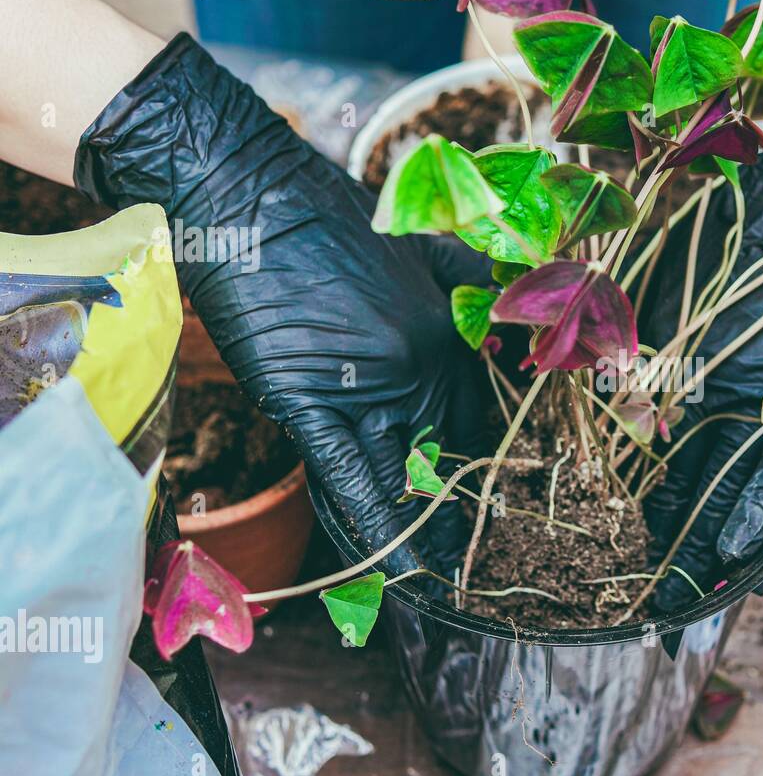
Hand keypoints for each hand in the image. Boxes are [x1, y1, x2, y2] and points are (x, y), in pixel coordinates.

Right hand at [75, 35, 487, 578]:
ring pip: (406, 476)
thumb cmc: (326, 212)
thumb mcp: (420, 242)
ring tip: (446, 580)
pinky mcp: (309, 403)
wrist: (250, 194)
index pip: (474, 415)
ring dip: (427, 532)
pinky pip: (351, 480)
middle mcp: (419, 366)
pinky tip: (403, 572)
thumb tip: (500, 311)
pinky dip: (378, 530)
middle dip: (457, 502)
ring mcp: (368, 387)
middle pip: (448, 453)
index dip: (475, 457)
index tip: (479, 488)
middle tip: (470, 549)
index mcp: (446, 332)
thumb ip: (469, 280)